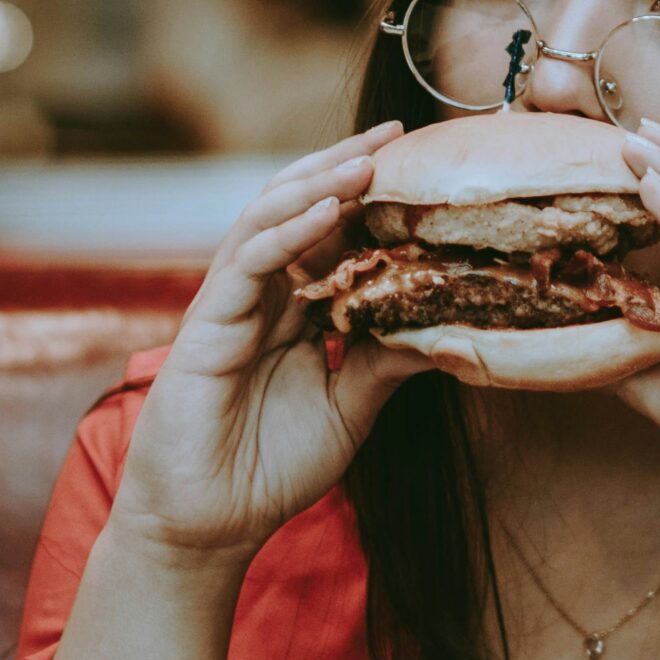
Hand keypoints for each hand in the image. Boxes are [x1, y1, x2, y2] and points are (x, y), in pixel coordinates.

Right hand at [112, 121, 431, 570]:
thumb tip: (453, 325)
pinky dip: (287, 233)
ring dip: (316, 185)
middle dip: (342, 165)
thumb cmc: (271, 467)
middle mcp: (260, 295)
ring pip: (267, 220)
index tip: (416, 161)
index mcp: (292, 308)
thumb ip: (391, 361)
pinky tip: (324, 213)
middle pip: (297, 207)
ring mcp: (230, 305)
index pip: (330, 232)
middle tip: (394, 134)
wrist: (209, 525)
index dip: (366, 194)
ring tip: (365, 160)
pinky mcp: (206, 325)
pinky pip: (247, 263)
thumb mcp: (352, 407)